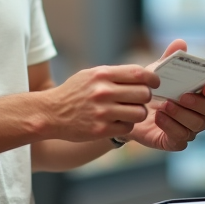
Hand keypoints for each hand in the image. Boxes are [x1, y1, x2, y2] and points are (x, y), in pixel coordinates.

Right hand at [44, 64, 158, 142]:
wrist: (50, 114)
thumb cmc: (73, 93)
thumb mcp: (90, 75)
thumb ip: (114, 74)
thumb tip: (142, 75)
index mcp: (102, 75)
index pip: (139, 73)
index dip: (152, 79)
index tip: (154, 83)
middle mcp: (103, 92)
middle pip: (144, 94)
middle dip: (145, 98)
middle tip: (139, 100)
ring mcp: (102, 112)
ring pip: (140, 113)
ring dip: (138, 114)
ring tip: (129, 112)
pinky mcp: (100, 130)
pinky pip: (128, 128)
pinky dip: (126, 126)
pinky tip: (116, 122)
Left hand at [128, 39, 204, 151]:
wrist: (128, 109)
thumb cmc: (150, 89)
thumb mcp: (156, 72)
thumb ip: (169, 59)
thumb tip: (180, 43)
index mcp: (201, 93)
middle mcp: (200, 112)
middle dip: (199, 103)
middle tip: (182, 96)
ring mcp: (190, 128)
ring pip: (198, 125)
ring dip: (182, 114)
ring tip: (164, 105)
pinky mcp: (175, 141)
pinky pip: (181, 138)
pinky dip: (170, 127)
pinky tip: (158, 117)